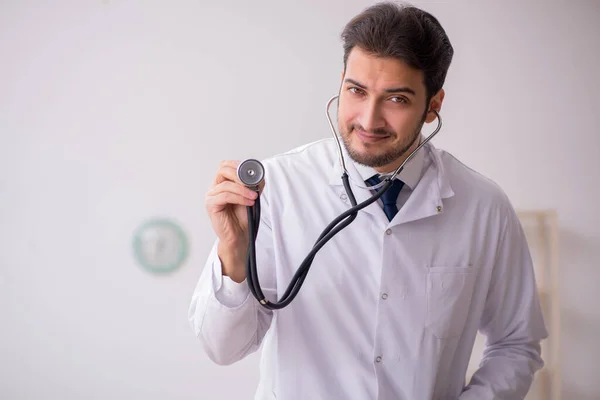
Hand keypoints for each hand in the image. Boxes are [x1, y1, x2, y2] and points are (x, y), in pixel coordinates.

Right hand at [205, 160, 264, 280]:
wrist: (239, 236)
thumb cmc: (243, 217)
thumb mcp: (252, 196)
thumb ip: (254, 184)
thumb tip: (260, 175)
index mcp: (223, 183)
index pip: (225, 165)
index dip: (238, 165)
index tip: (252, 171)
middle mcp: (215, 187)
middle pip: (222, 170)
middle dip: (239, 174)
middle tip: (252, 182)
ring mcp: (211, 196)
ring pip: (226, 184)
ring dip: (243, 189)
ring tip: (254, 197)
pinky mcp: (211, 205)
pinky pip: (225, 196)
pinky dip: (239, 197)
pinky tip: (249, 202)